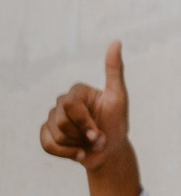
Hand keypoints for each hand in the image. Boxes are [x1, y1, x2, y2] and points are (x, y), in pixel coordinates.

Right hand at [39, 41, 142, 195]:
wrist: (110, 150)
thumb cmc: (117, 123)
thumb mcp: (119, 97)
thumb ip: (115, 70)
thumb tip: (116, 41)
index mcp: (77, 91)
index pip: (70, 105)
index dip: (85, 123)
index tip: (99, 132)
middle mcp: (62, 101)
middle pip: (62, 121)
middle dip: (82, 135)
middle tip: (97, 139)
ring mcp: (53, 118)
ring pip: (55, 135)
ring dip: (77, 145)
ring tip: (90, 144)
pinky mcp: (47, 134)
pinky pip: (47, 145)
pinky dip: (65, 153)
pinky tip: (79, 154)